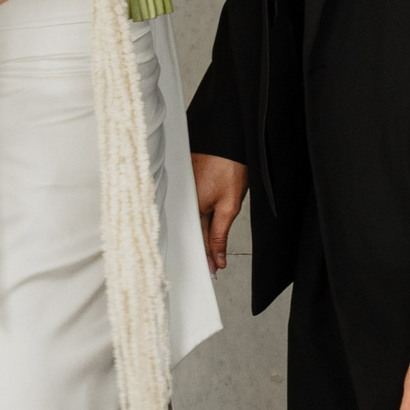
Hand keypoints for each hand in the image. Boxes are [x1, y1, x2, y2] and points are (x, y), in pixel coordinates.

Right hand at [192, 152, 247, 273]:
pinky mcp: (183, 183)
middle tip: (212, 263)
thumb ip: (220, 235)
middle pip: (190, 231)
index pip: (197, 241)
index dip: (206, 257)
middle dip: (202, 247)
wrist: (228, 139)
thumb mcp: (229, 206)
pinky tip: (202, 223)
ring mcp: (180, 190)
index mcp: (190, 207)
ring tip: (209, 247)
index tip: (212, 271)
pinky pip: (187, 206)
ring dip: (199, 232)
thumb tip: (218, 258)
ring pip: (189, 219)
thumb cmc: (229, 167)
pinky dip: (195, 216)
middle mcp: (180, 200)